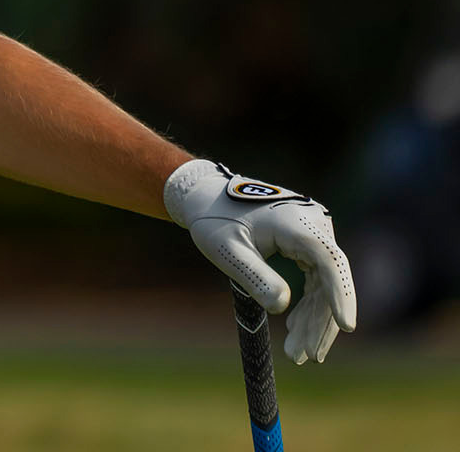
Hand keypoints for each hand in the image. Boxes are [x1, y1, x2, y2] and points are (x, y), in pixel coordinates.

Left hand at [163, 158, 357, 363]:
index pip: (329, 261)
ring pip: (325, 283)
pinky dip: (308, 305)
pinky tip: (295, 328)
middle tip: (305, 357)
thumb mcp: (227, 251)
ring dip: (314, 318)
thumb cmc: (213, 221)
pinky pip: (316, 278)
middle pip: (330, 279)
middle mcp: (314, 224)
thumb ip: (253, 276)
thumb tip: (281, 306)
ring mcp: (314, 233)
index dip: (341, 295)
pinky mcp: (309, 243)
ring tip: (296, 353)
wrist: (207, 197)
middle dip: (320, 321)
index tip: (347, 327)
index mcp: (296, 222)